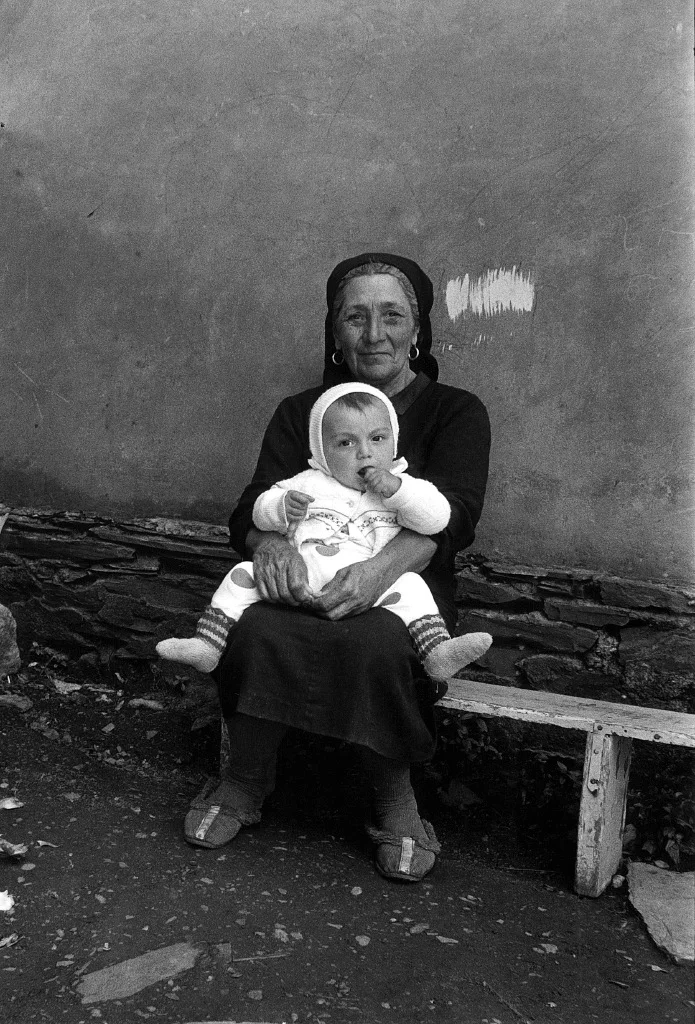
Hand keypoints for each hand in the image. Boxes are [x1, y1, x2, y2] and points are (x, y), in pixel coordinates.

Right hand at [252, 533, 314, 606]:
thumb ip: (305, 579)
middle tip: (297, 601)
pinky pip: (264, 595)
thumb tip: (309, 595)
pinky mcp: (258, 576)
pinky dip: (272, 600)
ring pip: (275, 596)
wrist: (270, 543)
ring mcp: (266, 572)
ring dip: (283, 602)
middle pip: (285, 593)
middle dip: (294, 601)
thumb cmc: (287, 554)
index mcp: (291, 563)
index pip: (296, 586)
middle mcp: (278, 567)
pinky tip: (277, 597)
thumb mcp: (300, 562)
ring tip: (288, 599)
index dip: (301, 596)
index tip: (305, 598)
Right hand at [284, 489, 313, 523]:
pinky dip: (298, 517)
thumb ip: (306, 496)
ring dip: (302, 513)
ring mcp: (285, 508)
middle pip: (299, 506)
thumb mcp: (298, 494)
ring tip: (304, 511)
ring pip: (297, 512)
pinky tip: (301, 516)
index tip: (307, 502)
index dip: (305, 500)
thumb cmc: (293, 497)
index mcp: (291, 494)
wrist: (282, 501)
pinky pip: (293, 517)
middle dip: (304, 507)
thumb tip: (313, 499)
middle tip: (305, 507)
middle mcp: (287, 500)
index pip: (298, 497)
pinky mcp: (285, 514)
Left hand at [309, 529, 436, 620]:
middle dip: (318, 613)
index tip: (308, 601)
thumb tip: (317, 596)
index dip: (313, 605)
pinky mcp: (362, 611)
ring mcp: (359, 608)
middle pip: (329, 616)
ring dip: (326, 615)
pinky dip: (336, 614)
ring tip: (320, 608)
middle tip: (312, 607)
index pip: (324, 604)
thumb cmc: (362, 569)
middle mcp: (354, 601)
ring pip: (337, 619)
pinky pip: (345, 617)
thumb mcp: (343, 572)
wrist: (382, 573)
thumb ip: (330, 585)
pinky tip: (332, 608)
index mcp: (348, 589)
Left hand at [360, 466, 400, 498]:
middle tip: (371, 488)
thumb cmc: (388, 483)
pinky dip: (377, 491)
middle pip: (370, 479)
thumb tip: (365, 485)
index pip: (368, 471)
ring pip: (372, 484)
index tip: (367, 481)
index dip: (366, 477)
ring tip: (376, 490)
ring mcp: (383, 477)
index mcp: (379, 470)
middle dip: (369, 485)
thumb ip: (372, 480)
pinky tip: (380, 490)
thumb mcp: (381, 478)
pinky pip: (376, 488)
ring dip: (373, 489)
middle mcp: (381, 472)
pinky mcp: (385, 483)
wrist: (398, 486)